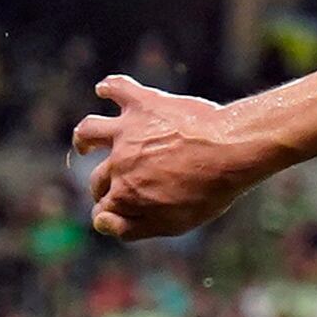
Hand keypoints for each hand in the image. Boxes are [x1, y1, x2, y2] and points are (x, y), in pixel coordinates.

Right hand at [74, 77, 263, 241]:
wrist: (231, 151)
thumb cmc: (208, 191)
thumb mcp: (173, 223)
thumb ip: (133, 228)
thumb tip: (101, 223)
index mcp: (124, 194)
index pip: (103, 210)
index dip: (109, 215)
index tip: (117, 215)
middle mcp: (118, 162)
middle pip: (99, 177)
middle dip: (102, 186)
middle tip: (115, 186)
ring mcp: (128, 131)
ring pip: (90, 131)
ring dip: (85, 138)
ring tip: (85, 142)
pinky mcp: (143, 104)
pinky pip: (118, 89)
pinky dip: (109, 88)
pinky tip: (104, 89)